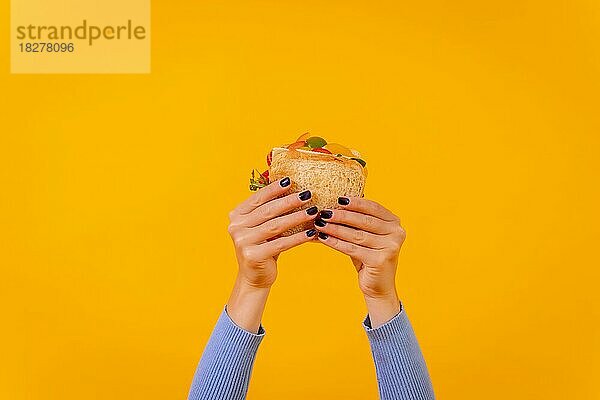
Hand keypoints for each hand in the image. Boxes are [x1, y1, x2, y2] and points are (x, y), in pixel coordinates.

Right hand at [226, 177, 317, 331]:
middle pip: (268, 211)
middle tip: (307, 194)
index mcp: (236, 216)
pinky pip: (281, 243)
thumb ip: (270, 210)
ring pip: (275, 226)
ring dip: (297, 217)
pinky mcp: (253, 256)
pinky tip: (311, 233)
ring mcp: (243, 242)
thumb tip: (292, 188)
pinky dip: (298, 238)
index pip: (257, 198)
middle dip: (289, 201)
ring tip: (313, 211)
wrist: (254, 277)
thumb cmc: (263, 247)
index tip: (290, 180)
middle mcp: (236, 227)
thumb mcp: (262, 226)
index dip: (274, 189)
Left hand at [313, 196, 405, 327]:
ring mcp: (391, 247)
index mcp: (395, 223)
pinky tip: (323, 237)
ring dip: (335, 228)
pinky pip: (352, 249)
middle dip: (342, 215)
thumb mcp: (365, 236)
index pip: (373, 207)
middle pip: (364, 220)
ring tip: (319, 223)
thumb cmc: (369, 257)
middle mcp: (397, 233)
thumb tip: (333, 204)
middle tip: (324, 211)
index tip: (337, 198)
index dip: (355, 202)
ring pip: (356, 235)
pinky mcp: (380, 260)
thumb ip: (356, 221)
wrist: (378, 286)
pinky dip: (335, 242)